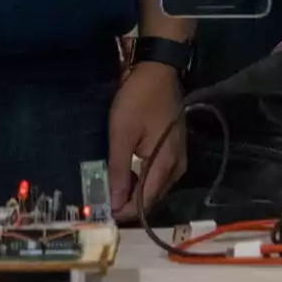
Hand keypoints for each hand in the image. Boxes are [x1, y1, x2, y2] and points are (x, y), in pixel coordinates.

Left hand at [108, 62, 185, 218]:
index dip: (124, 211)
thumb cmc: (138, 100)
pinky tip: (128, 173)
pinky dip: (144, 179)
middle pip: (153, 197)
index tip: (103, 211)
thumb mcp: (122, 135)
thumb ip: (120, 171)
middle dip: (130, 203)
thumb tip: (115, 202)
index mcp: (165, 165)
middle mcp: (177, 167)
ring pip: (157, 187)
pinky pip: (160, 174)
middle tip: (104, 199)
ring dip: (136, 191)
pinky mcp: (176, 148)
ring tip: (113, 186)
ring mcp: (179, 157)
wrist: (159, 70)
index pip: (145, 202)